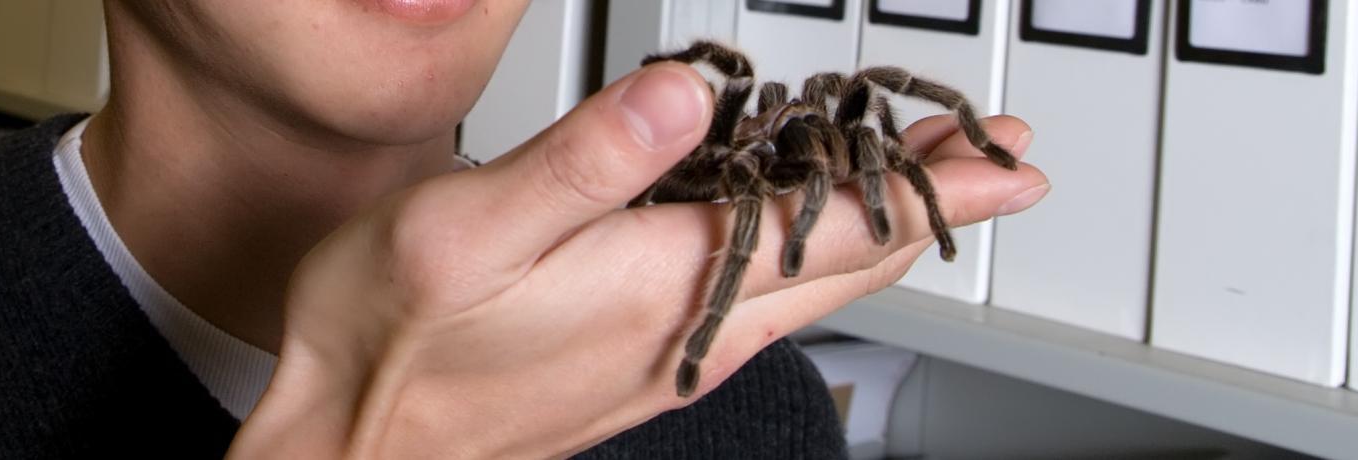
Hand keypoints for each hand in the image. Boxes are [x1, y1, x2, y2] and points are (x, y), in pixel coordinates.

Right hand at [230, 63, 1047, 457]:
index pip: (837, 228)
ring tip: (914, 178)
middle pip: (846, 263)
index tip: (1010, 158)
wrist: (347, 447)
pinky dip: (803, 255)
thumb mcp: (467, 227)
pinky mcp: (637, 366)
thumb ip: (586, 158)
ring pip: (808, 288)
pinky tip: (785, 230)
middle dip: (927, 201)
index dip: (934, 184)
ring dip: (872, 228)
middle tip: (991, 155)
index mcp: (658, 284)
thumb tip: (685, 98)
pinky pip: (756, 304)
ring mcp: (666, 355)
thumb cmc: (390, 344)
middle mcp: (683, 330)